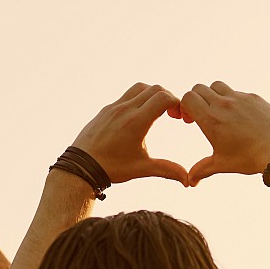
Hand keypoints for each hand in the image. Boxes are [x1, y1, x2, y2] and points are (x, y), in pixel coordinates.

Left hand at [69, 83, 187, 185]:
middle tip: (172, 115)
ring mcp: (114, 107)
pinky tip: (139, 117)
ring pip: (140, 88)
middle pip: (155, 89)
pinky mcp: (106, 109)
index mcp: (136, 121)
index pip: (164, 98)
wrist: (81, 166)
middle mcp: (125, 109)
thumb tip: (188, 180)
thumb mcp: (142, 169)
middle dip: (169, 98)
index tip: (180, 118)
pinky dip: (138, 99)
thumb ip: (167, 170)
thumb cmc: (112, 168)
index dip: (177, 104)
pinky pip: (126, 95)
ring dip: (153, 95)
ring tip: (157, 113)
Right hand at [179, 82, 269, 185]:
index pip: (188, 98)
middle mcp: (224, 104)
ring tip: (220, 112)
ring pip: (218, 86)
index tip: (190, 120)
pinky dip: (233, 100)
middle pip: (199, 88)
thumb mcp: (222, 164)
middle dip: (196, 100)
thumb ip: (202, 169)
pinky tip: (240, 117)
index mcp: (211, 119)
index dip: (185, 107)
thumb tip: (190, 181)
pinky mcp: (255, 98)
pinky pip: (238, 92)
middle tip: (202, 115)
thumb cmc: (249, 158)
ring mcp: (240, 98)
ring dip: (213, 95)